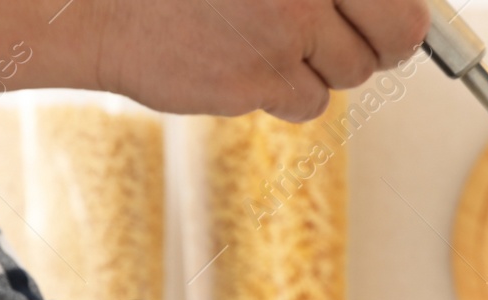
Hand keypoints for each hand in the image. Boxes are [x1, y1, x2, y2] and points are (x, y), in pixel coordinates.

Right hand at [89, 0, 430, 119]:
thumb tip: (389, 8)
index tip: (385, 16)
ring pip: (350, 72)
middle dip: (385, 45)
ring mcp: (282, 30)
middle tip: (359, 38)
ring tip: (271, 35)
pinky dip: (285, 91)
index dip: (395, 10)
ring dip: (322, 64)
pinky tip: (244, 60)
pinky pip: (307, 101)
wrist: (90, 1)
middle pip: (397, 36)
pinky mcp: (258, 79)